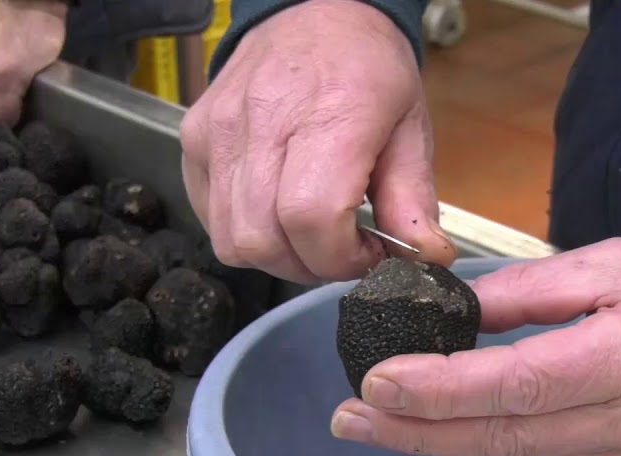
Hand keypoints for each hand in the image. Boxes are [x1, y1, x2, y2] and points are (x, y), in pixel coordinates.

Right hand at [180, 0, 456, 283]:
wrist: (312, 11)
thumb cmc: (366, 69)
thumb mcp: (409, 129)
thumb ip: (413, 200)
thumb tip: (426, 257)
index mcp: (329, 118)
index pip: (312, 220)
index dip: (341, 257)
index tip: (367, 254)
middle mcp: (263, 125)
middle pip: (266, 240)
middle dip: (310, 265)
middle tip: (341, 249)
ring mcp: (218, 134)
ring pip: (232, 240)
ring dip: (276, 256)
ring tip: (310, 234)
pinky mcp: (194, 141)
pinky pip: (209, 218)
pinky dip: (245, 233)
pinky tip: (277, 214)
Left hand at [328, 238, 620, 455]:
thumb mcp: (619, 261)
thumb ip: (533, 290)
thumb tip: (456, 311)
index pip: (519, 385)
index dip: (444, 391)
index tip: (379, 383)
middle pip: (502, 438)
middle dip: (415, 432)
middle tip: (347, 420)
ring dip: (439, 447)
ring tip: (375, 427)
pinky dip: (483, 450)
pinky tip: (441, 434)